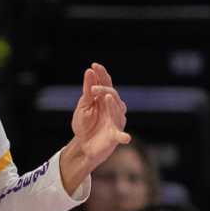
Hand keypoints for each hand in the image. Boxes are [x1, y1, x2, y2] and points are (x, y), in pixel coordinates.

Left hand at [57, 63, 129, 195]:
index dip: (102, 74)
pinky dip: (123, 136)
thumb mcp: (84, 106)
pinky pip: (121, 136)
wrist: (83, 145)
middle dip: (104, 89)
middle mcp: (114, 108)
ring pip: (118, 111)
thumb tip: (90, 71)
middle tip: (92, 88)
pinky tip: (126, 138)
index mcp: (105, 99)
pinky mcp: (115, 136)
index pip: (106, 83)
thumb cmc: (85, 124)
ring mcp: (116, 122)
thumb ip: (88, 91)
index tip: (95, 65)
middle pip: (113, 95)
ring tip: (107, 98)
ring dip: (113, 105)